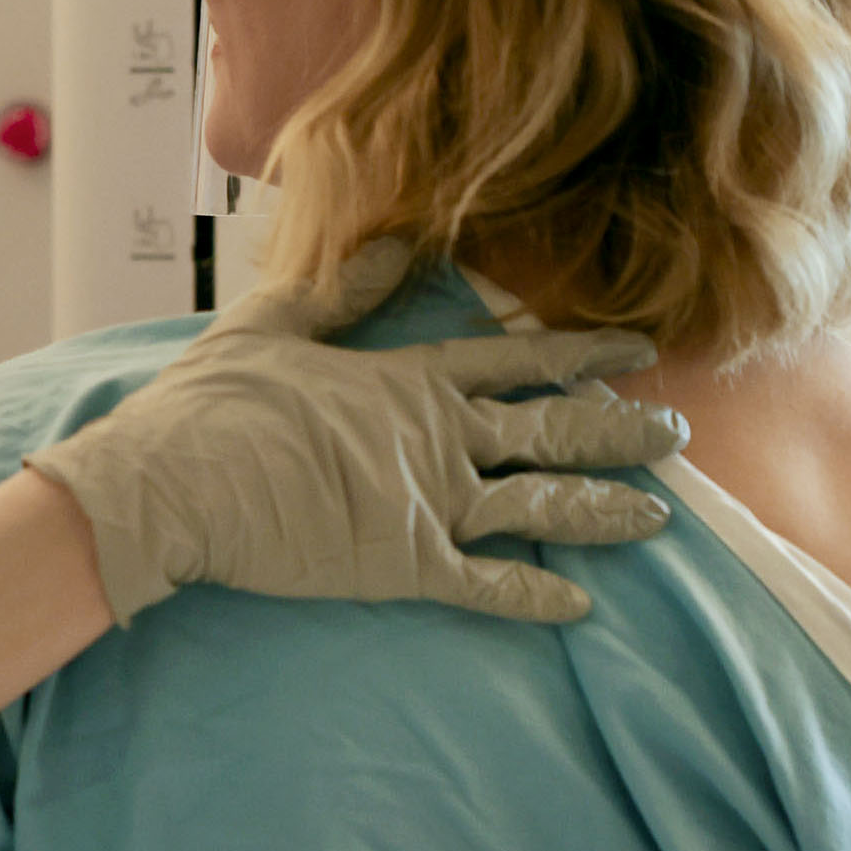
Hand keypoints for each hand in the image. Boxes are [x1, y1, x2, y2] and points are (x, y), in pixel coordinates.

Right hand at [22, 241, 688, 623]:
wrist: (171, 484)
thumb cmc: (210, 404)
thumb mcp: (275, 324)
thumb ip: (346, 291)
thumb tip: (402, 244)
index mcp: (407, 379)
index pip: (515, 361)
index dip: (581, 354)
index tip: (638, 349)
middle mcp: (433, 437)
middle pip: (550, 431)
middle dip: (620, 432)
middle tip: (680, 433)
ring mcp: (424, 502)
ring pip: (538, 506)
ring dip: (603, 511)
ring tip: (661, 519)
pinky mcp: (400, 564)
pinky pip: (484, 585)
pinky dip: (532, 597)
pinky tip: (579, 606)